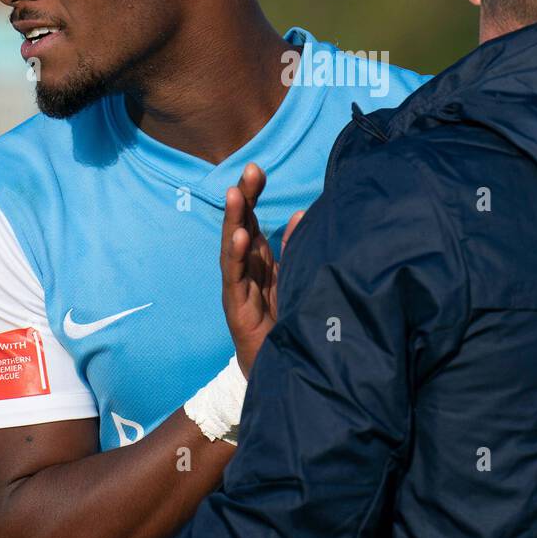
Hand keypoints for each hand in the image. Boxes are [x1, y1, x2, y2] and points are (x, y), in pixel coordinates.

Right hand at [220, 163, 304, 377]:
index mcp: (259, 258)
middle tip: (249, 170)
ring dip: (234, 220)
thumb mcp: (296, 278)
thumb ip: (297, 249)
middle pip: (241, 226)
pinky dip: (235, 256)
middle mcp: (246, 267)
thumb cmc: (286, 321)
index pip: (254, 219)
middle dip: (244, 198)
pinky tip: (239, 238)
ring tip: (236, 194)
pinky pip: (234, 278)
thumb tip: (303, 213)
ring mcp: (238, 286)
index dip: (253, 194)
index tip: (256, 169)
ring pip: (233, 247)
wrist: (279, 368)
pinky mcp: (236, 306)